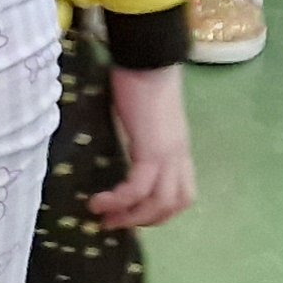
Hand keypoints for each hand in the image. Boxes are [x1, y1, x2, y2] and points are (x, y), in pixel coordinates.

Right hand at [89, 61, 195, 226]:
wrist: (147, 60)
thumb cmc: (140, 76)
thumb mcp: (144, 114)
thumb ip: (141, 132)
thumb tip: (124, 141)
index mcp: (178, 147)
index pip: (183, 192)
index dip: (161, 210)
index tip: (134, 213)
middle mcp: (178, 156)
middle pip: (175, 204)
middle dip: (146, 220)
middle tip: (116, 223)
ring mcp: (168, 155)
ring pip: (159, 203)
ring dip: (132, 217)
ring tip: (105, 218)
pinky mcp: (151, 150)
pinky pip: (138, 188)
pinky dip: (119, 200)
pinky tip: (100, 202)